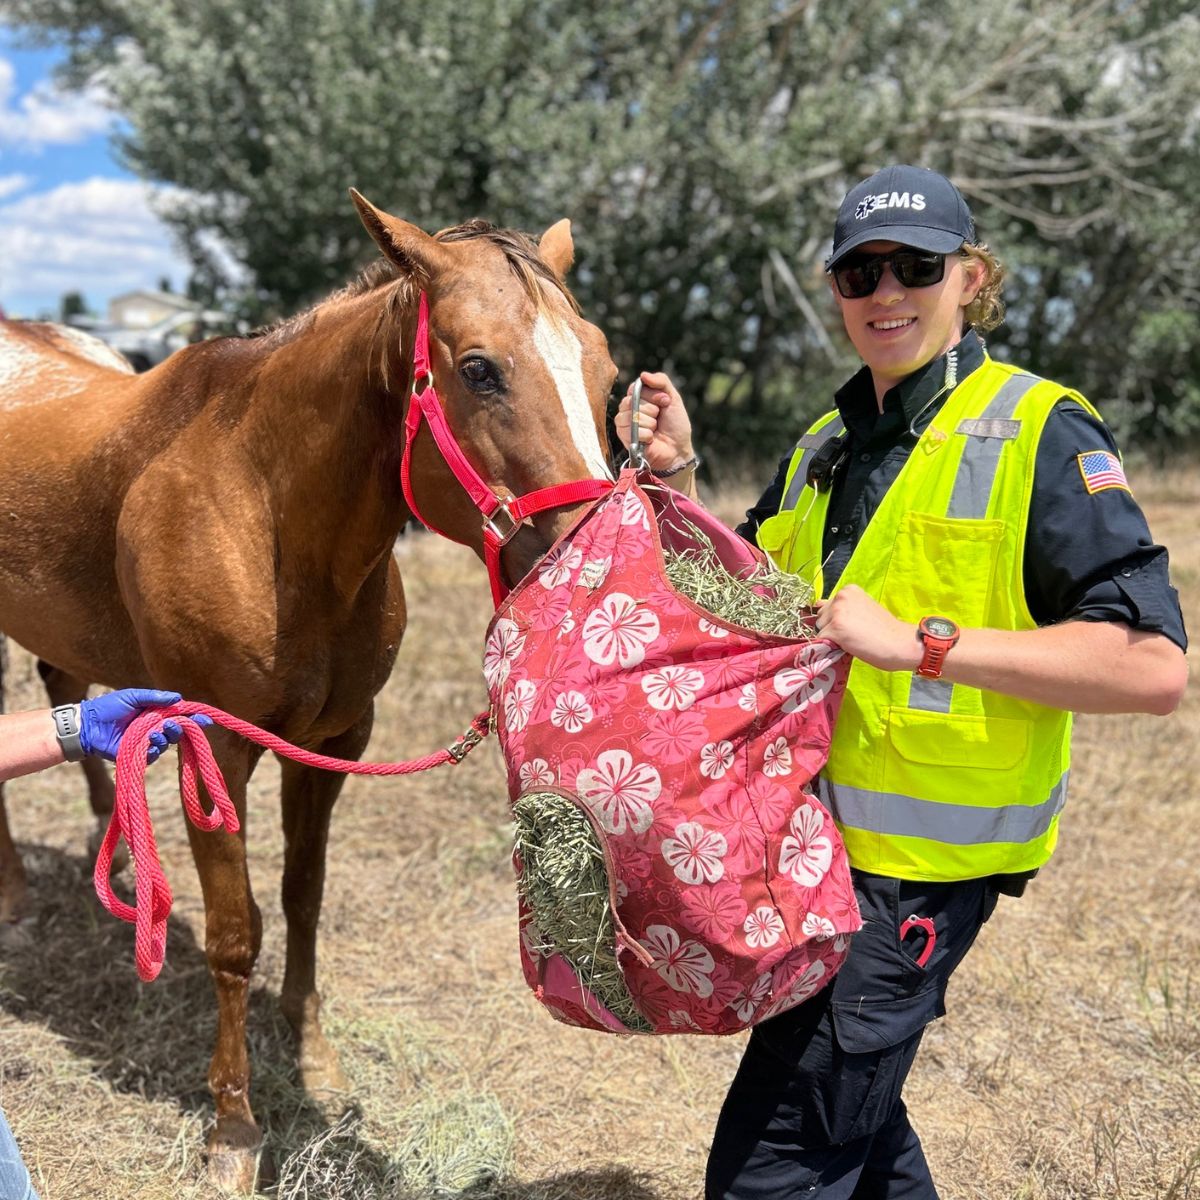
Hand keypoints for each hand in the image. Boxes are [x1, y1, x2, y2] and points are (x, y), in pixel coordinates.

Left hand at [78, 688, 212, 763]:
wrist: (88, 725)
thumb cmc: (109, 707)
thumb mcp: (133, 696)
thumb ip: (155, 697)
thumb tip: (178, 698)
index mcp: (156, 713)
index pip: (179, 716)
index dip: (193, 718)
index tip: (205, 719)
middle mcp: (154, 728)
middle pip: (178, 731)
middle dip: (181, 728)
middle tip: (176, 725)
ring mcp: (147, 742)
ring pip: (167, 743)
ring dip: (166, 738)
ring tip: (156, 733)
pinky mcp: (138, 755)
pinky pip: (154, 755)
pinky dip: (154, 749)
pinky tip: (149, 742)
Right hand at [613, 370, 694, 472]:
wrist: (678, 449)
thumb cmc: (676, 425)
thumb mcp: (674, 398)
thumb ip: (661, 381)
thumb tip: (643, 375)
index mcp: (639, 397)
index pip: (636, 388)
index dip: (652, 395)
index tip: (665, 402)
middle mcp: (629, 408)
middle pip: (632, 401)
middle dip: (652, 410)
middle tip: (660, 418)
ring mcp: (624, 423)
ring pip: (631, 416)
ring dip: (649, 423)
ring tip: (655, 429)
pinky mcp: (623, 437)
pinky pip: (631, 430)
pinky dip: (646, 435)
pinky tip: (650, 439)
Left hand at [813, 586, 922, 671]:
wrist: (900, 642)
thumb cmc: (884, 629)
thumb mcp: (861, 609)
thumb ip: (841, 607)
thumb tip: (816, 605)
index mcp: (848, 590)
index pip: (827, 606)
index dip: (837, 620)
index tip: (854, 625)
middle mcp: (841, 597)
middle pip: (821, 617)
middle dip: (832, 627)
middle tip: (855, 633)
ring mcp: (837, 613)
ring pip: (820, 629)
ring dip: (831, 637)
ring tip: (853, 639)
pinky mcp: (835, 629)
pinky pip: (822, 641)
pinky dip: (832, 647)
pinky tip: (850, 646)